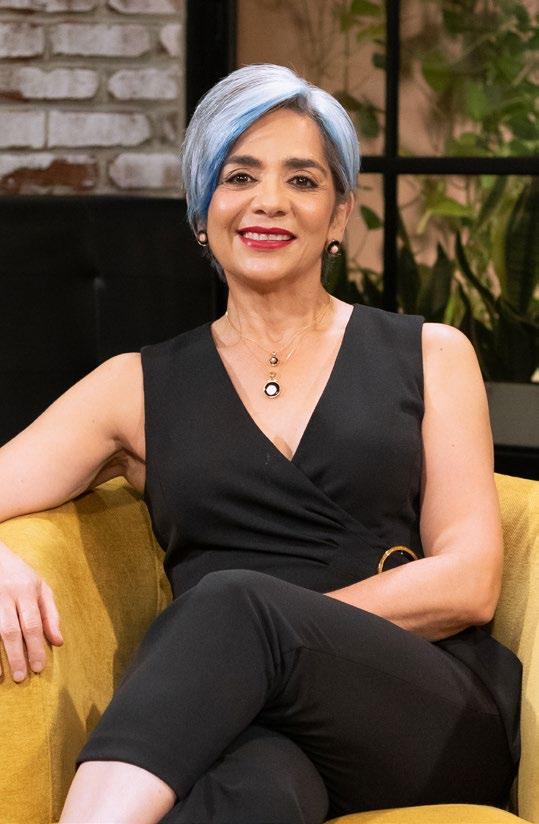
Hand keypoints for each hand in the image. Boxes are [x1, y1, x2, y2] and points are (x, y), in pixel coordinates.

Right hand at [0, 544, 62, 682]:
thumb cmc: (21, 575)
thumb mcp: (41, 587)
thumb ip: (51, 614)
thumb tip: (58, 642)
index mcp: (26, 591)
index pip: (33, 623)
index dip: (36, 647)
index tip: (39, 668)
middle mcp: (6, 596)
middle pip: (11, 630)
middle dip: (17, 655)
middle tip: (22, 677)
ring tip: (2, 677)